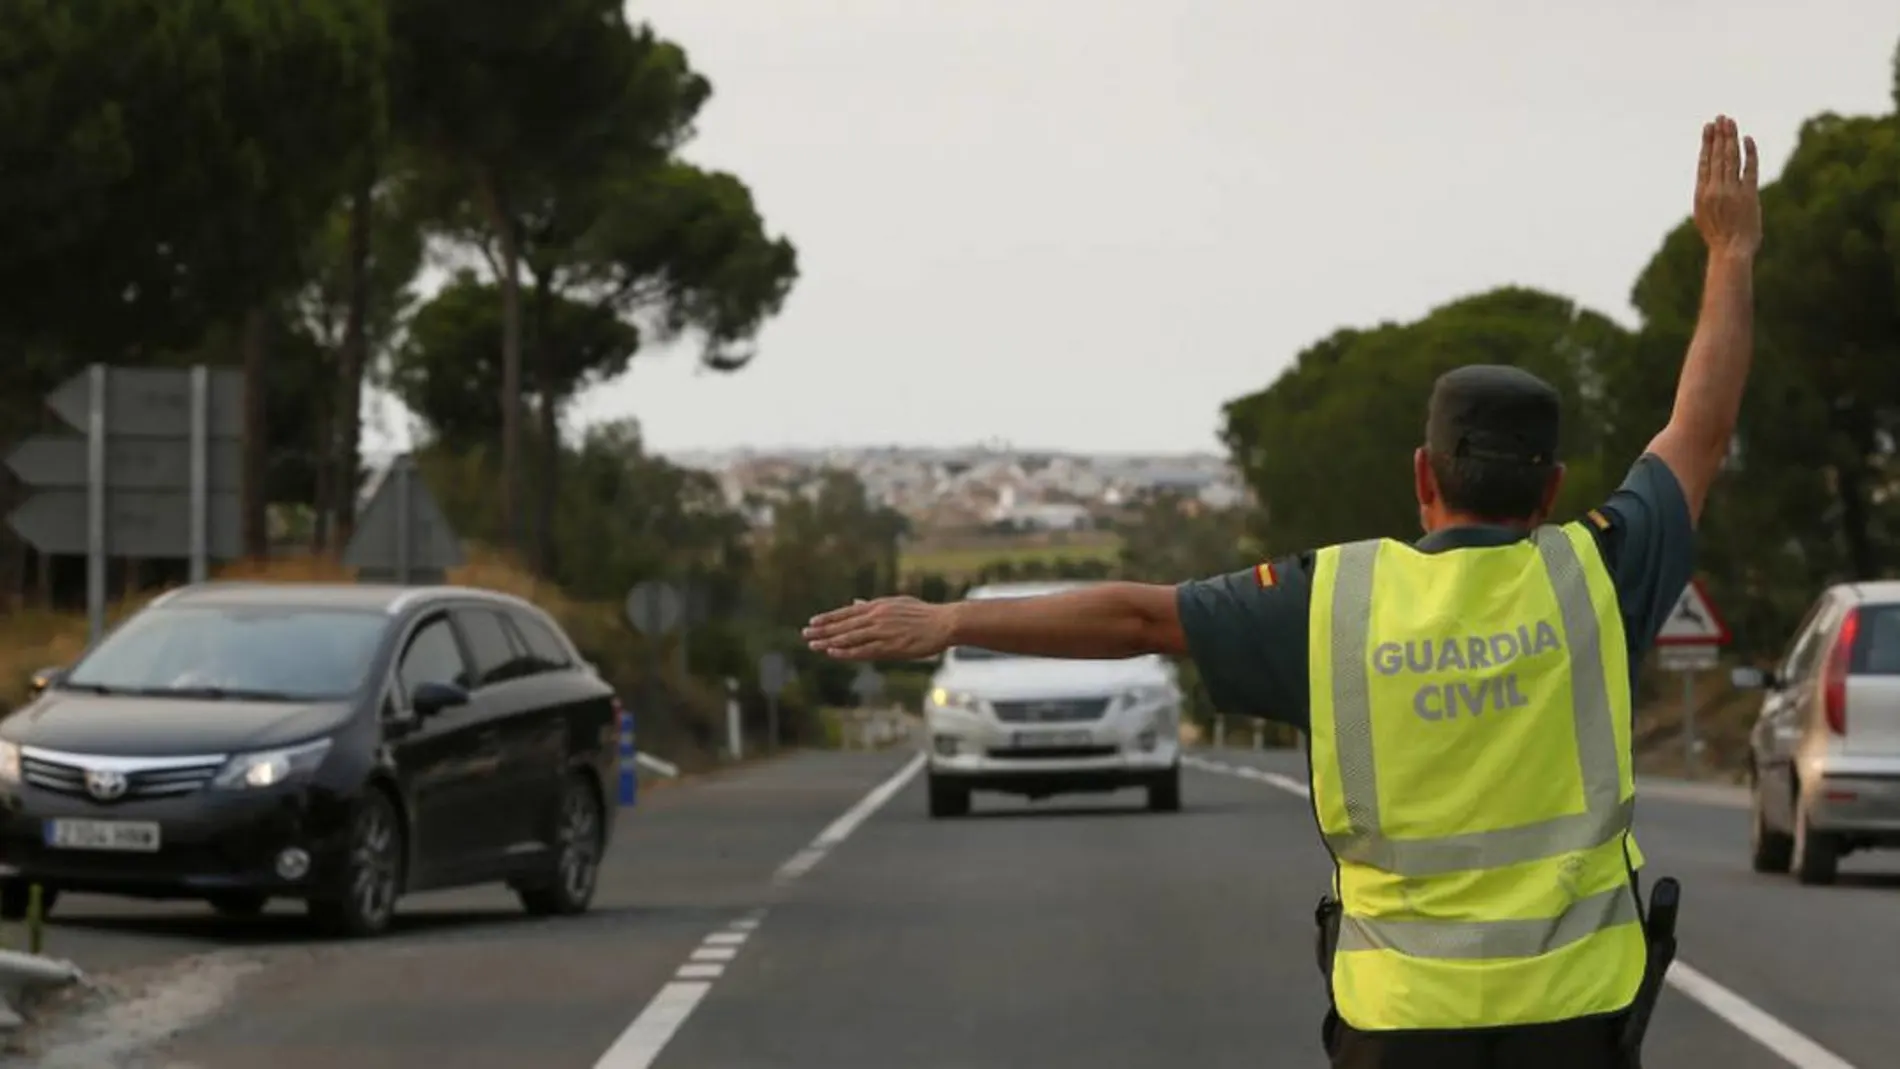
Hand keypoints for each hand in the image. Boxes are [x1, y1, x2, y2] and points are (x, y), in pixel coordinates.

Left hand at [803, 596, 954, 660]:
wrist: (943, 622)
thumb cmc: (923, 614)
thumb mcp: (896, 603)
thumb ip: (873, 604)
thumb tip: (855, 602)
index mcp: (878, 606)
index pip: (847, 612)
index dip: (829, 617)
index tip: (813, 621)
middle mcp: (876, 617)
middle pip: (844, 625)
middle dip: (823, 630)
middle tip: (805, 634)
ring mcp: (882, 632)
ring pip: (849, 637)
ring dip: (829, 641)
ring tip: (813, 645)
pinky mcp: (889, 647)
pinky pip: (863, 650)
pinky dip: (846, 652)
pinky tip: (833, 653)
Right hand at [1693, 114, 1760, 256]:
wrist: (1730, 251)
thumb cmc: (1718, 237)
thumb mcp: (1703, 215)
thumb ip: (1707, 196)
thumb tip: (1710, 180)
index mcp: (1701, 194)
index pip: (1704, 162)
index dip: (1707, 143)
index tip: (1708, 128)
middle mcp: (1715, 189)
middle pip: (1717, 156)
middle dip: (1719, 135)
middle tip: (1722, 118)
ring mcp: (1732, 191)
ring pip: (1731, 158)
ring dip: (1731, 138)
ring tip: (1731, 123)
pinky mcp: (1748, 194)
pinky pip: (1749, 168)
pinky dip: (1749, 153)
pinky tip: (1748, 139)